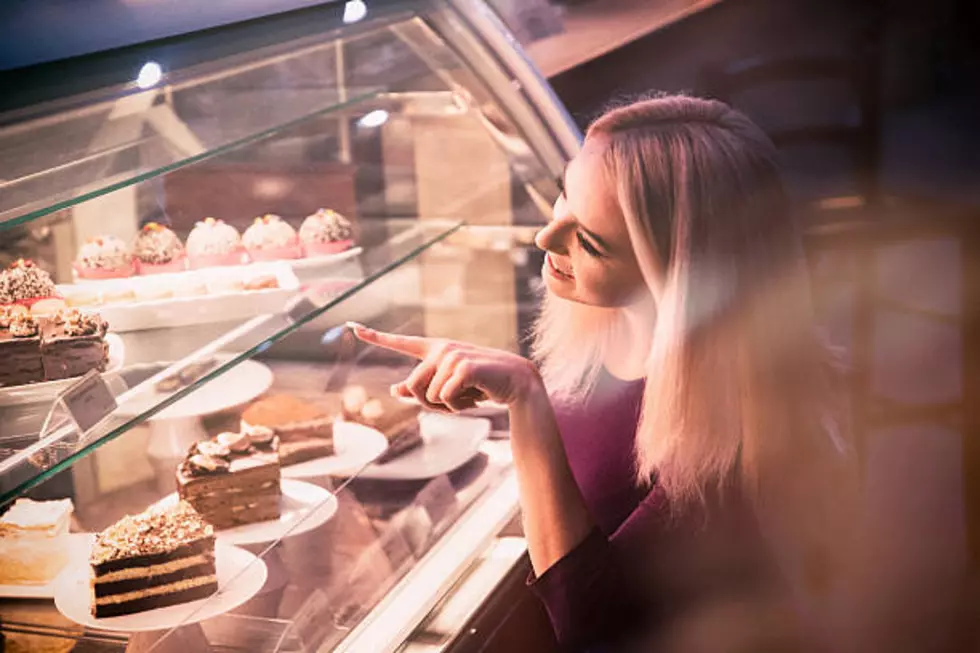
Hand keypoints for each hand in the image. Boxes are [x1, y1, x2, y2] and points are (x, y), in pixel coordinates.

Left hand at [347, 323, 542, 411]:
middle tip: (454, 402)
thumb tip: (395, 390)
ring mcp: (452, 356)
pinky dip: (459, 406)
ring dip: (447, 407)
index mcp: (435, 351)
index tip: (353, 326)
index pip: (400, 343)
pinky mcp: (463, 367)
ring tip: (468, 396)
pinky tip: (476, 397)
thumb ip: (422, 388)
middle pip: (412, 387)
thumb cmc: (481, 385)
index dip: (375, 336)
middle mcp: (441, 350)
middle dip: (429, 404)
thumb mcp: (449, 388)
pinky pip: (445, 398)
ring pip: (428, 397)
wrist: (515, 382)